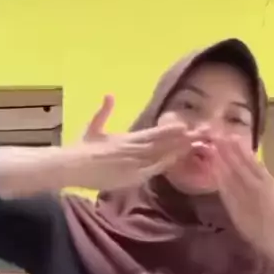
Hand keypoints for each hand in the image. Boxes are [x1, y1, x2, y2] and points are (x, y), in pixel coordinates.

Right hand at [67, 96, 194, 190]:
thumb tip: (110, 94)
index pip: (154, 133)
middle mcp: (133, 149)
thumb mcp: (93, 128)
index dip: (171, 130)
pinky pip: (152, 171)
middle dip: (183, 139)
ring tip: (197, 145)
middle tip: (202, 134)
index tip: (186, 125)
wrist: (71, 167)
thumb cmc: (81, 149)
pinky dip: (166, 165)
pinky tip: (178, 161)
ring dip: (179, 150)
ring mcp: (133, 165)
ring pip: (161, 156)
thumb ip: (104, 112)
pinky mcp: (130, 178)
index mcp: (126, 138)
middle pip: (163, 144)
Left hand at [213, 136, 273, 259]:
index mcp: (269, 183)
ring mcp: (242, 199)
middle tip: (216, 136)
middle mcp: (254, 188)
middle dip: (227, 150)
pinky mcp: (234, 210)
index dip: (242, 149)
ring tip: (211, 148)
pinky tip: (211, 170)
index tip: (233, 136)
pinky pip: (224, 192)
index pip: (253, 162)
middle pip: (238, 166)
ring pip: (229, 177)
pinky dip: (218, 180)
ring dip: (220, 161)